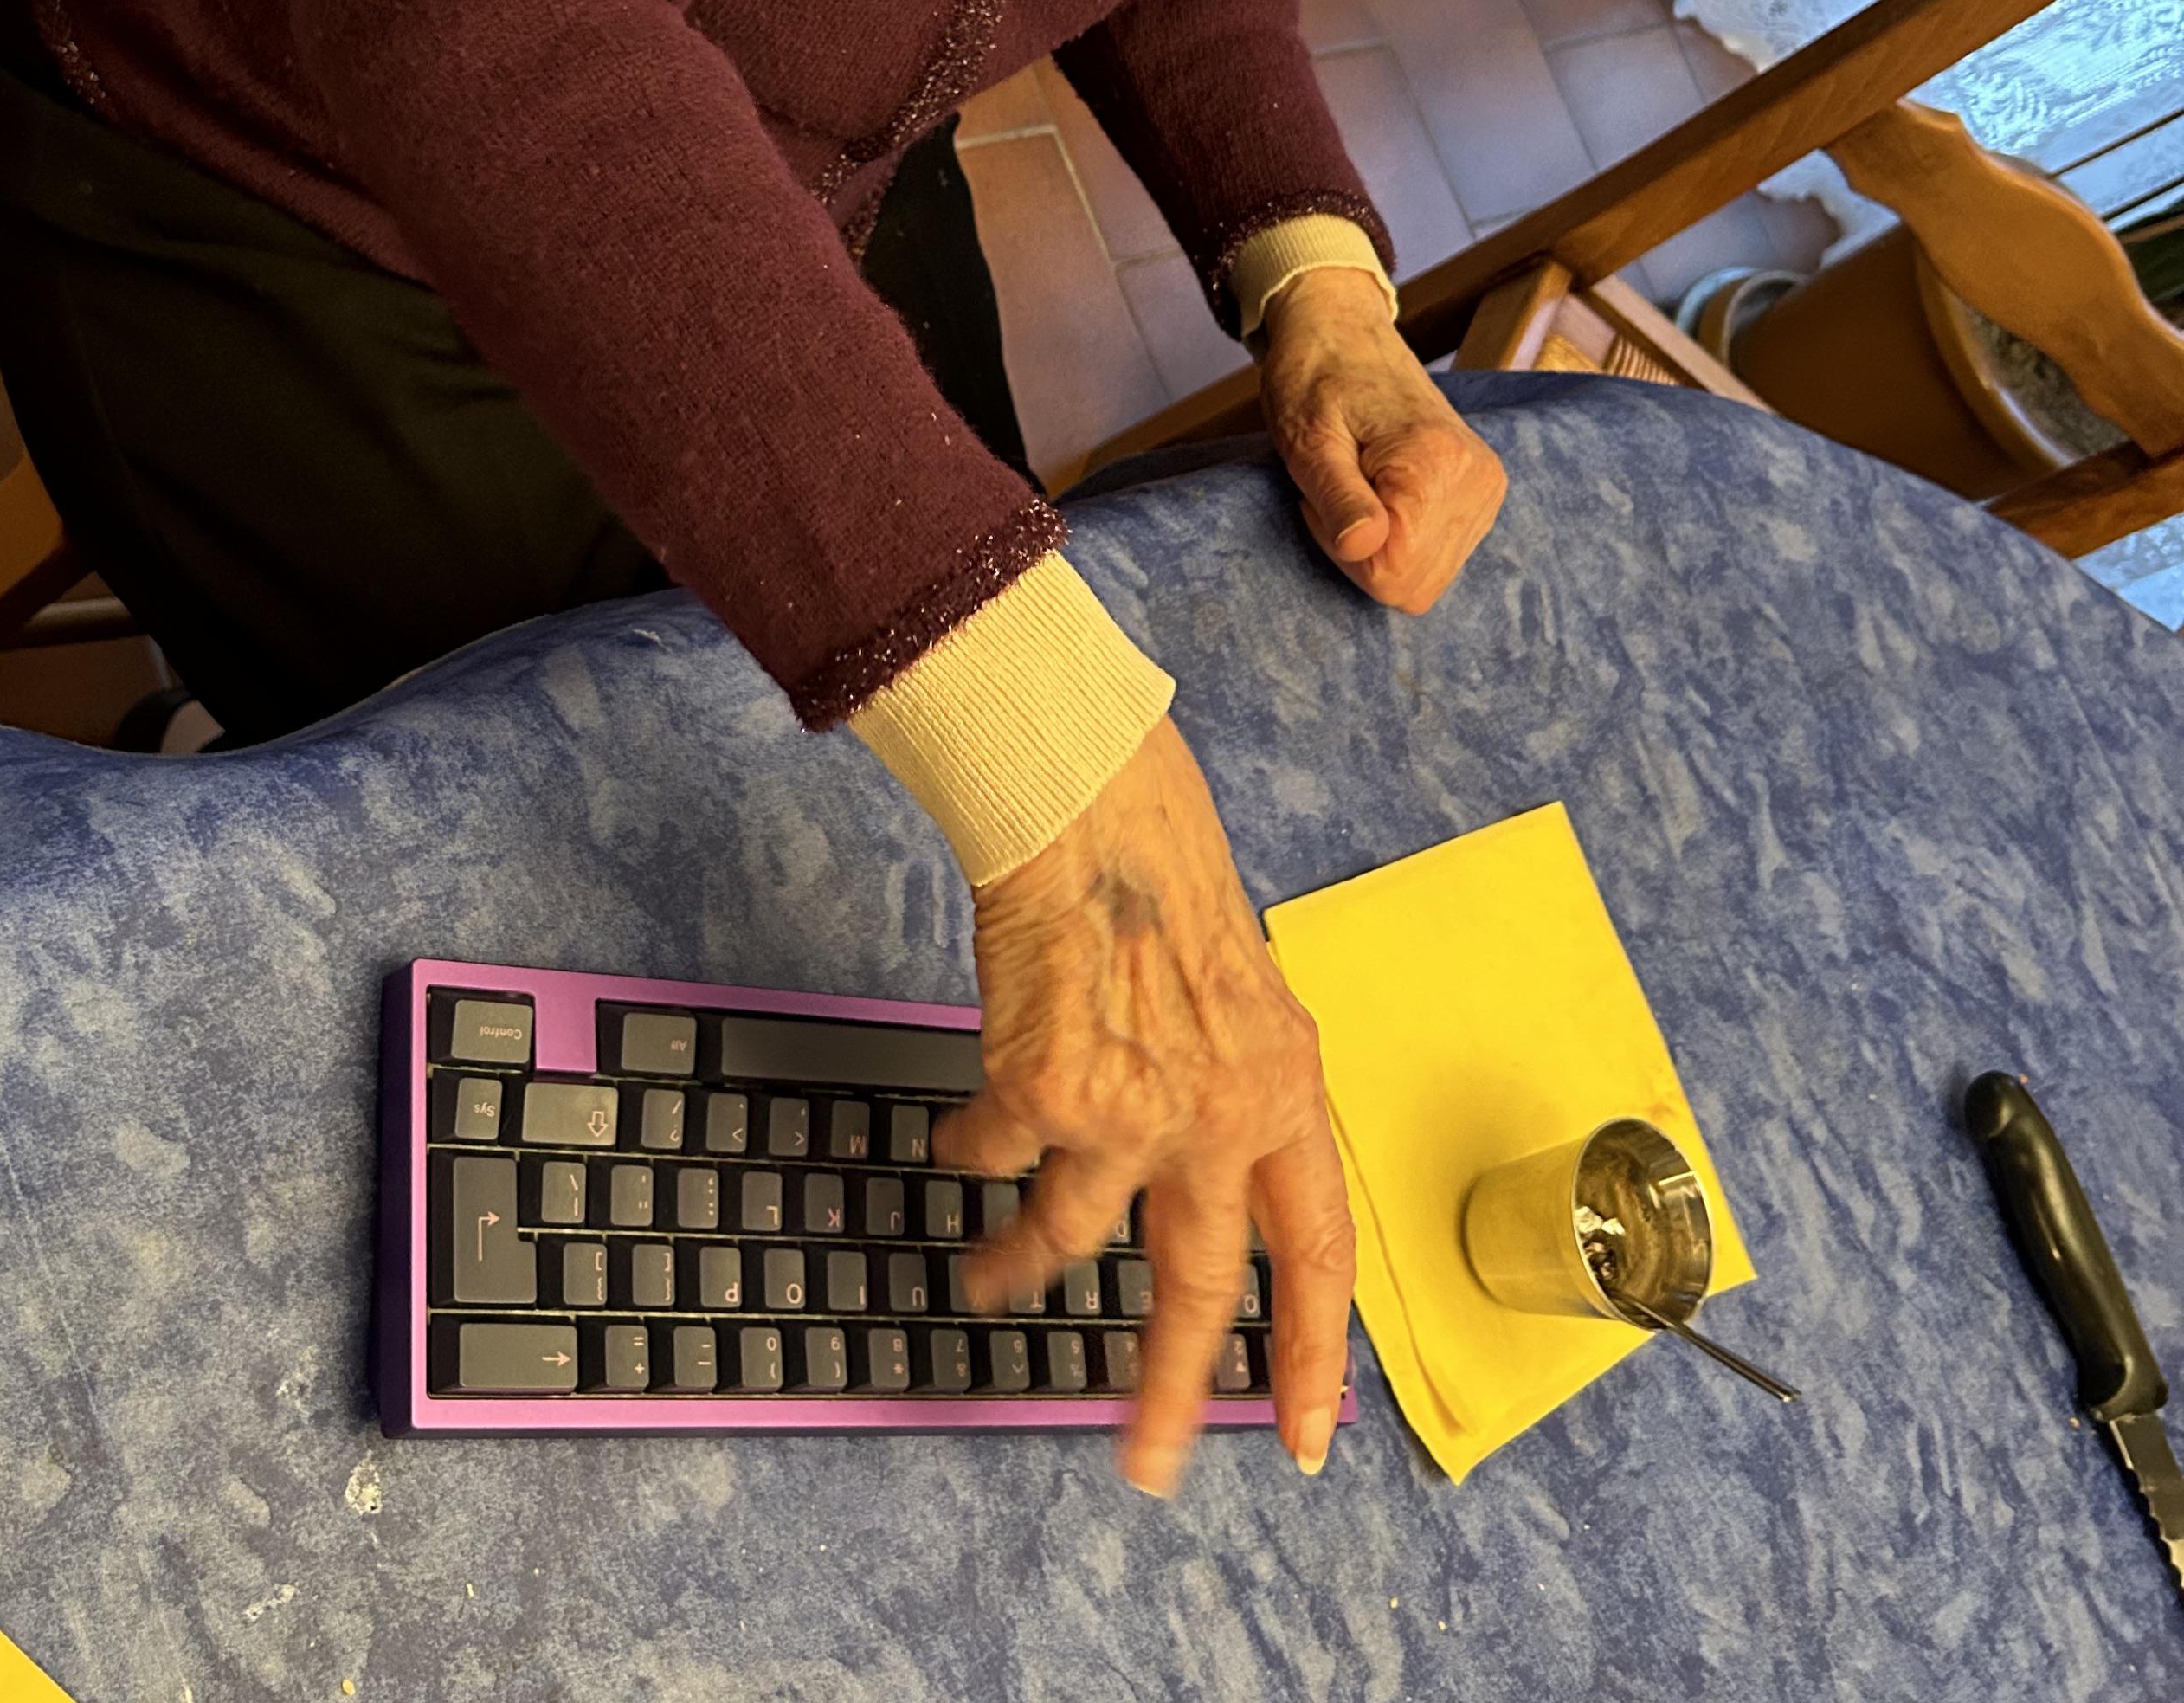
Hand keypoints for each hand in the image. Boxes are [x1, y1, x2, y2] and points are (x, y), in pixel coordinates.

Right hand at [935, 715, 1352, 1497]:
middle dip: (1168, 1390)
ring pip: (1065, 1241)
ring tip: (983, 1277)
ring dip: (1014, 1268)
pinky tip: (957, 1141)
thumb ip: (1236, 1083)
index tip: (1305, 1432)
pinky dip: (968, 1156)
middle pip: (1197, 1287)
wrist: (1089, 808)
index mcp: (1284, 1091)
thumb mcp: (1242, 989)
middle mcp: (1218, 1117)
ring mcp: (1129, 1115)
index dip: (1314, 1351)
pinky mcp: (1042, 1098)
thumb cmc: (1160, 872)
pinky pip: (991, 1159)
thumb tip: (1212, 1158)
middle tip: (1150, 1468)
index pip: (1319, 1250)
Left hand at [1257, 267, 1505, 609]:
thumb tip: (1365, 549)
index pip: (1392, 576)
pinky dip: (1402, 539)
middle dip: (1363, 554)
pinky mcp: (1482, 491)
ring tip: (1357, 485)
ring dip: (1381, 547)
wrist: (1343, 331)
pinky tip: (1381, 492)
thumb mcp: (1308, 440)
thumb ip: (1340, 498)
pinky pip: (1438, 557)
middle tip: (1337, 491)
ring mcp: (1486, 487)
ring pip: (1427, 579)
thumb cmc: (1315, 378)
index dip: (1343, 549)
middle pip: (1414, 587)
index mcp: (1437, 464)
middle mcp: (1478, 479)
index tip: (1321, 497)